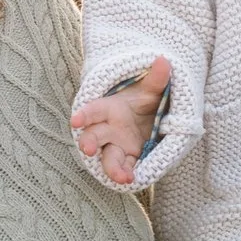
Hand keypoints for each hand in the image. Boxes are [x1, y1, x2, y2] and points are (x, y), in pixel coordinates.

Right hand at [70, 56, 168, 185]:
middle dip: (89, 142)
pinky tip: (130, 180)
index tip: (76, 121)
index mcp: (110, 109)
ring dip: (112, 167)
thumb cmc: (143, 101)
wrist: (150, 116)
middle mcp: (109, 129)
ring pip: (107, 157)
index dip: (85, 115)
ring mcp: (117, 145)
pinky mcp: (127, 157)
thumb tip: (164, 60)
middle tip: (88, 149)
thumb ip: (156, 79)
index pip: (94, 111)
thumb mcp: (150, 89)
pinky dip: (125, 174)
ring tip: (122, 177)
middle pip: (94, 136)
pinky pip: (124, 167)